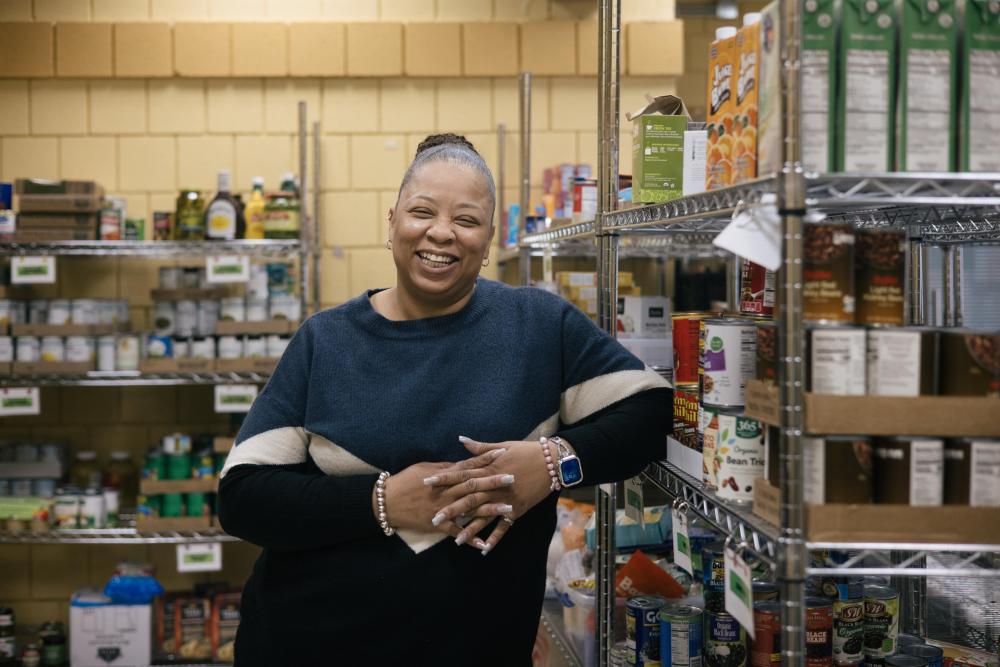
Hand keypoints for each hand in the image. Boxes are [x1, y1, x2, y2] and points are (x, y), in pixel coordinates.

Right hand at [376, 448, 515, 539]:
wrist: (387, 501)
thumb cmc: (405, 481)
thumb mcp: (425, 468)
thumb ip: (445, 467)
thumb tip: (462, 463)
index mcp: (444, 476)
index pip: (468, 465)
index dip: (485, 459)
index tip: (502, 453)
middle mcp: (446, 492)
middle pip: (473, 485)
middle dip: (493, 481)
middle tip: (513, 477)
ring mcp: (443, 509)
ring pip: (470, 509)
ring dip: (490, 509)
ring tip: (509, 508)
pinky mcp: (438, 525)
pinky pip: (457, 533)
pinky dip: (470, 538)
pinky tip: (486, 544)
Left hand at [426, 436, 555, 554]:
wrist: (553, 462)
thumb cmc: (526, 450)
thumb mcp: (503, 445)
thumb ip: (481, 447)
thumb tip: (461, 440)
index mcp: (490, 468)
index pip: (462, 474)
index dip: (444, 478)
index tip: (427, 482)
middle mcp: (495, 486)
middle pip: (469, 498)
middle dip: (451, 509)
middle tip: (434, 519)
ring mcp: (506, 500)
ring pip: (484, 516)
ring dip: (470, 529)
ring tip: (455, 540)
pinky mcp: (517, 510)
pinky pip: (504, 527)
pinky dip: (495, 538)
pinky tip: (483, 549)